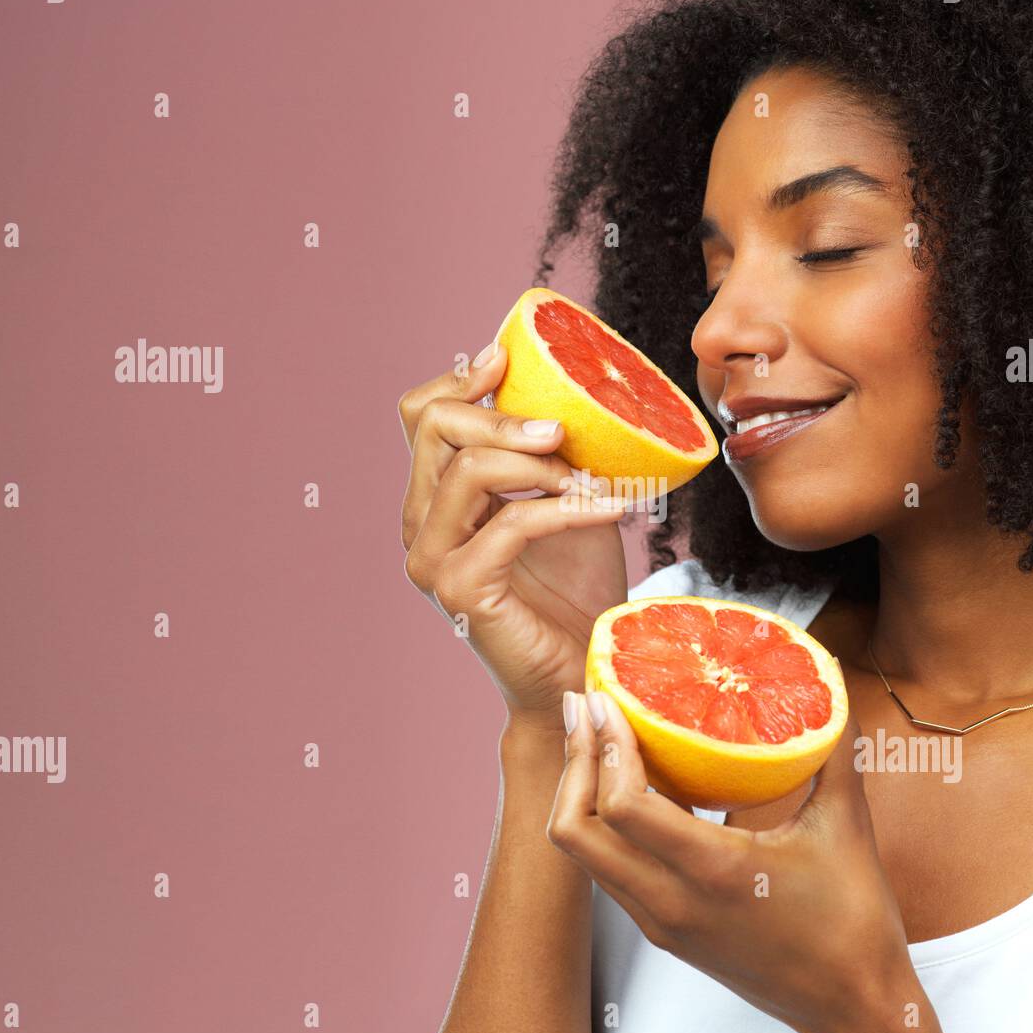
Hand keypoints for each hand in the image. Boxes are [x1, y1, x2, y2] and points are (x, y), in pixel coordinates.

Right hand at [399, 343, 630, 733]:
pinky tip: (611, 509)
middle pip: (434, 428)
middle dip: (504, 416)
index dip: (459, 379)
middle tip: (563, 431)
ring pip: (468, 470)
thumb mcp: (568, 504)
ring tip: (592, 480)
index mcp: (436, 500)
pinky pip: (511, 522)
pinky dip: (566, 508)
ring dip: (539, 464)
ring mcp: (433, 561)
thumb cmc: (576, 594)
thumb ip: (553, 457)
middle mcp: (421, 527)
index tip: (507, 358)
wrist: (582, 673)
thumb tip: (578, 397)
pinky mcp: (461, 589)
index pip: (422, 417)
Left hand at [548, 690, 914, 1032]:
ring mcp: (660, 921)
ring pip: (583, 854)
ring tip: (595, 735)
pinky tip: (631, 782)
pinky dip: (603, 822)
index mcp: (713, 873)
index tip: (605, 699)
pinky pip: (609, 870)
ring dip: (579, 791)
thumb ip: (832, 750)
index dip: (603, 748)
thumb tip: (827, 682)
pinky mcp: (662, 931)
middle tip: (582, 705)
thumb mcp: (847, 826)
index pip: (622, 807)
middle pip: (574, 831)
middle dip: (572, 761)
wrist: (851, 1008)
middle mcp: (671, 902)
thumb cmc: (854, 922)